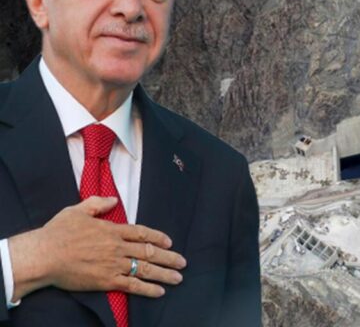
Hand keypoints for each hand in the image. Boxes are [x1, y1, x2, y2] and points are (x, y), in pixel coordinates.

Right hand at [8, 196, 186, 300]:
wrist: (43, 256)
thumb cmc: (57, 233)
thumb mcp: (77, 211)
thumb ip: (97, 204)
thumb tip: (113, 200)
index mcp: (112, 230)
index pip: (142, 233)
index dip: (158, 237)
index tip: (169, 242)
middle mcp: (117, 247)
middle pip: (149, 252)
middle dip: (168, 257)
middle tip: (182, 262)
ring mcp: (113, 264)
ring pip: (145, 269)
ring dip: (164, 273)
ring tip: (178, 277)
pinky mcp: (106, 281)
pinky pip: (132, 285)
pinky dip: (147, 289)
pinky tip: (159, 292)